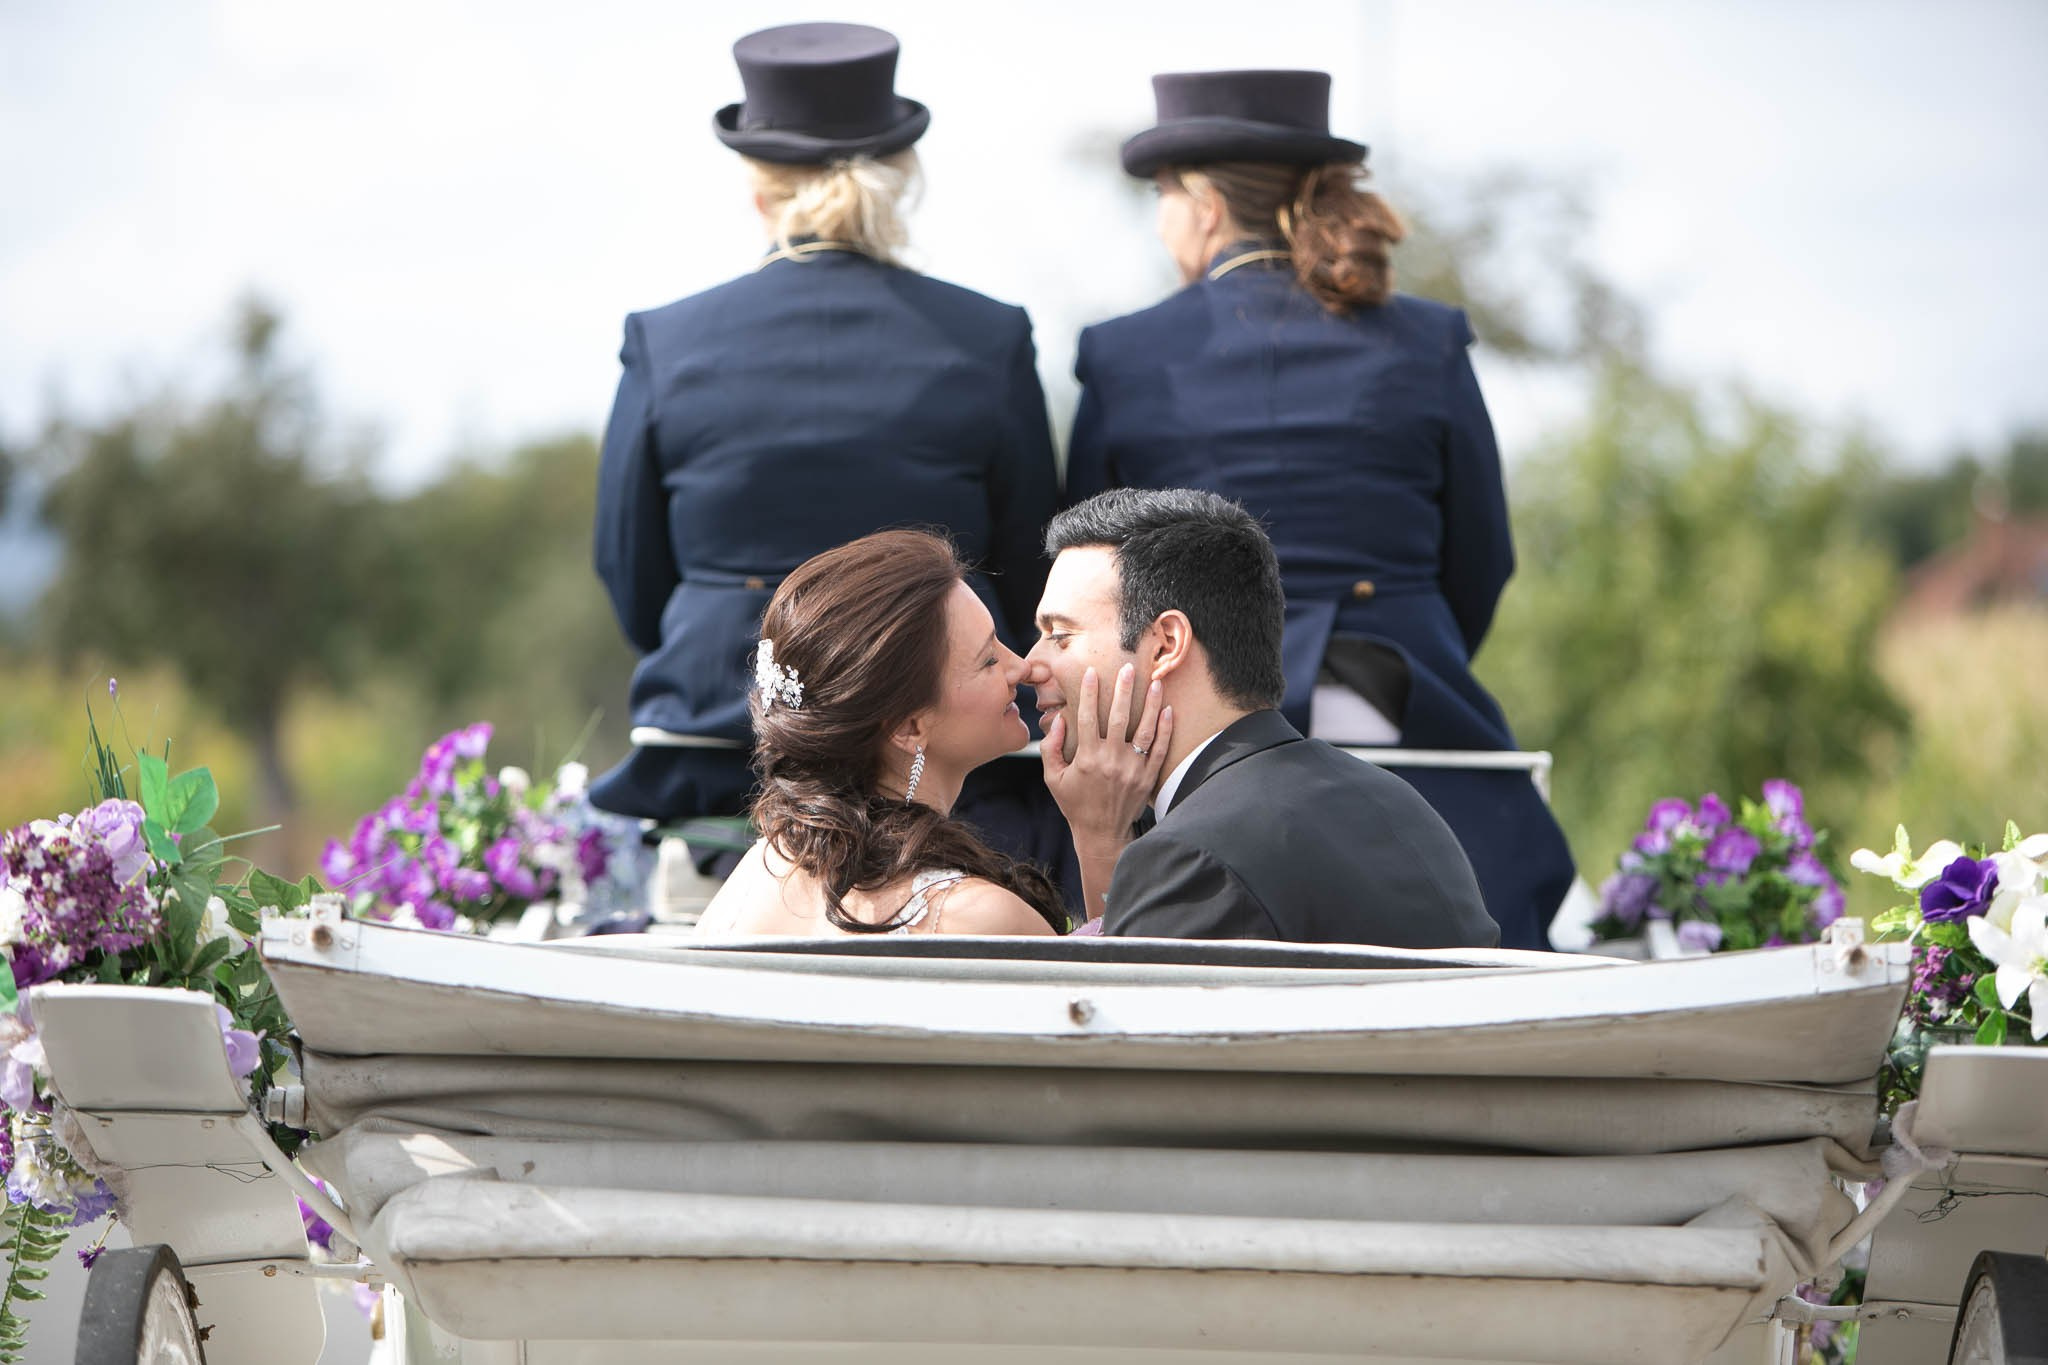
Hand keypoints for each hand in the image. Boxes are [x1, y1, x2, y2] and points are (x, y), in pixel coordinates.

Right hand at [1042, 663, 1172, 854]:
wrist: (1101, 833)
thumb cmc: (1075, 804)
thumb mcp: (1053, 778)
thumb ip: (1051, 748)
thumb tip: (1060, 719)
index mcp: (1086, 758)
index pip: (1088, 717)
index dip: (1089, 693)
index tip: (1092, 673)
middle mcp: (1111, 760)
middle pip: (1119, 717)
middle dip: (1124, 690)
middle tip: (1130, 668)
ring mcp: (1132, 769)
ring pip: (1145, 730)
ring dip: (1151, 704)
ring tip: (1156, 683)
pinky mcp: (1147, 778)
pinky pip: (1160, 749)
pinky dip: (1166, 729)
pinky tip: (1168, 710)